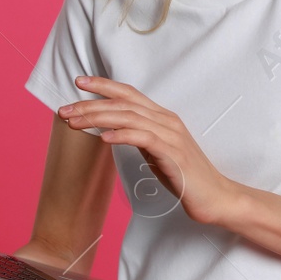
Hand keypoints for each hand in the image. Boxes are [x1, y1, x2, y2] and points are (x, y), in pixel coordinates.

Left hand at [58, 75, 240, 226]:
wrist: (216, 197)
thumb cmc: (186, 177)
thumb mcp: (158, 152)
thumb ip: (142, 138)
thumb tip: (117, 131)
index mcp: (163, 117)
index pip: (130, 93)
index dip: (104, 85)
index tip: (79, 82)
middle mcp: (167, 120)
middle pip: (124, 103)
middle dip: (90, 104)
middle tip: (64, 109)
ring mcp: (171, 135)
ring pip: (129, 117)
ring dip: (98, 118)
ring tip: (74, 123)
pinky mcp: (172, 153)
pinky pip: (143, 138)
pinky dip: (122, 135)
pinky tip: (104, 138)